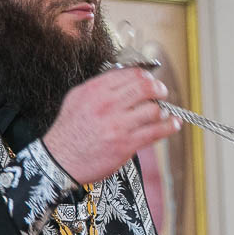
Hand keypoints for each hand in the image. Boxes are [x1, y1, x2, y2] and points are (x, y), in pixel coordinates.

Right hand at [42, 68, 181, 184]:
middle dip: (158, 89)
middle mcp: (108, 104)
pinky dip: (169, 126)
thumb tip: (124, 77)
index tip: (151, 81)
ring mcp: (118, 125)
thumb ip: (100, 86)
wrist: (59, 160)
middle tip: (162, 93)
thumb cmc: (68, 130)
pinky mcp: (126, 144)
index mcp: (96, 90)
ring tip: (164, 113)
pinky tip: (174, 124)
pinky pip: (155, 132)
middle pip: (146, 87)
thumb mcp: (77, 98)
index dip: (146, 76)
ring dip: (163, 110)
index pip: (132, 74)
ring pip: (154, 109)